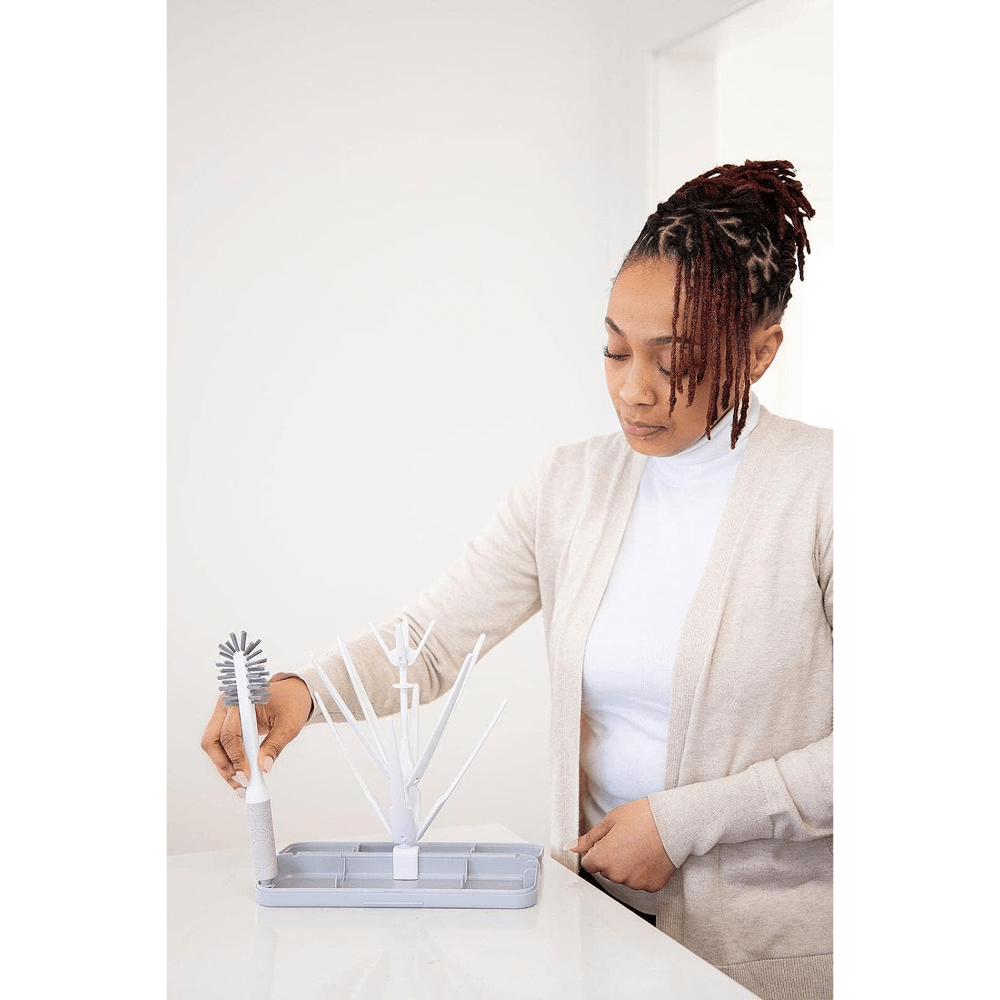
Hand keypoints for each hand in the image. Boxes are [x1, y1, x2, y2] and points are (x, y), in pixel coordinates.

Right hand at [201, 674, 312, 790]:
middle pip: (212, 741)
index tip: (247, 776)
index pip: (230, 733)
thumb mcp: (288, 725)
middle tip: (241, 783)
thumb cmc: (291, 704)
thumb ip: (274, 746)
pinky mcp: (225, 725)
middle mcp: (227, 706)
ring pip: (213, 747)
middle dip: (225, 765)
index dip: (236, 758)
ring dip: (225, 768)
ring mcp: (223, 715)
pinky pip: (221, 747)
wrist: (292, 695)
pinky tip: (240, 777)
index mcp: (241, 700)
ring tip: (242, 785)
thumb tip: (264, 767)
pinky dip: (229, 763)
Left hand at [567, 797, 677, 892]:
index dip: (597, 849)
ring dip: (628, 865)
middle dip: (612, 857)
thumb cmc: (642, 817)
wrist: (673, 822)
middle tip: (628, 838)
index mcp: (603, 858)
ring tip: (641, 845)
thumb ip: (589, 838)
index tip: (609, 840)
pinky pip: (641, 881)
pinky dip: (644, 871)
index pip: (589, 863)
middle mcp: (617, 875)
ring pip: (624, 877)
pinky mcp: (651, 886)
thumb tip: (571, 847)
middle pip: (606, 870)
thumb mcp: (610, 820)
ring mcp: (635, 882)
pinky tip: (650, 855)